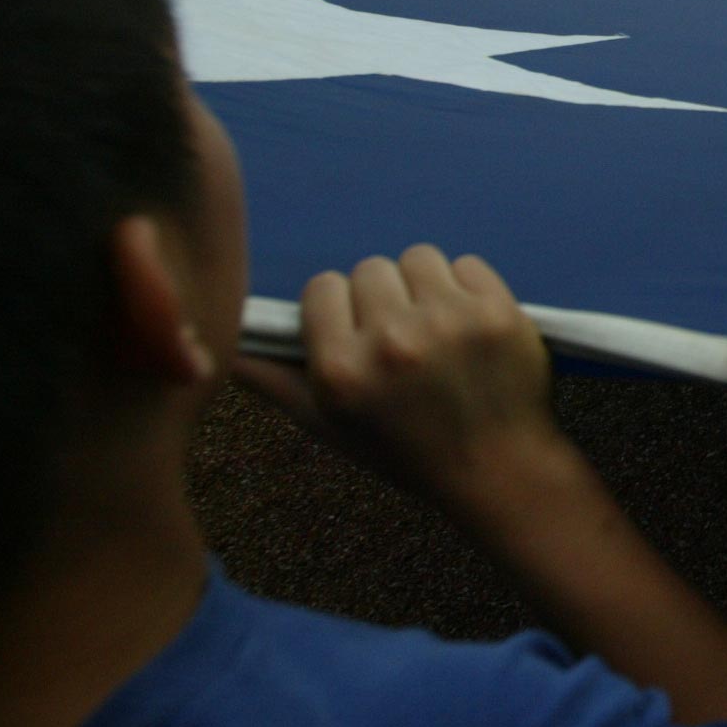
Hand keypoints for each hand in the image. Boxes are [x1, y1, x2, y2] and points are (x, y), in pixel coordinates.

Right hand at [237, 245, 567, 514]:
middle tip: (401, 337)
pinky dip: (467, 288)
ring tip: (435, 327)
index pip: (322, 287)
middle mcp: (392, 340)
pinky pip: (468, 264)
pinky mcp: (497, 311)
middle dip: (382, 297)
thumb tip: (228, 349)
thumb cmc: (406, 449)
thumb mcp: (332, 426)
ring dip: (424, 285)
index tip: (357, 331)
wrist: (496, 468)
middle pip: (370, 269)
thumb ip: (278, 382)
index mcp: (342, 369)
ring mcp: (450, 322)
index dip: (338, 308)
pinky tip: (470, 326)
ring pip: (418, 258)